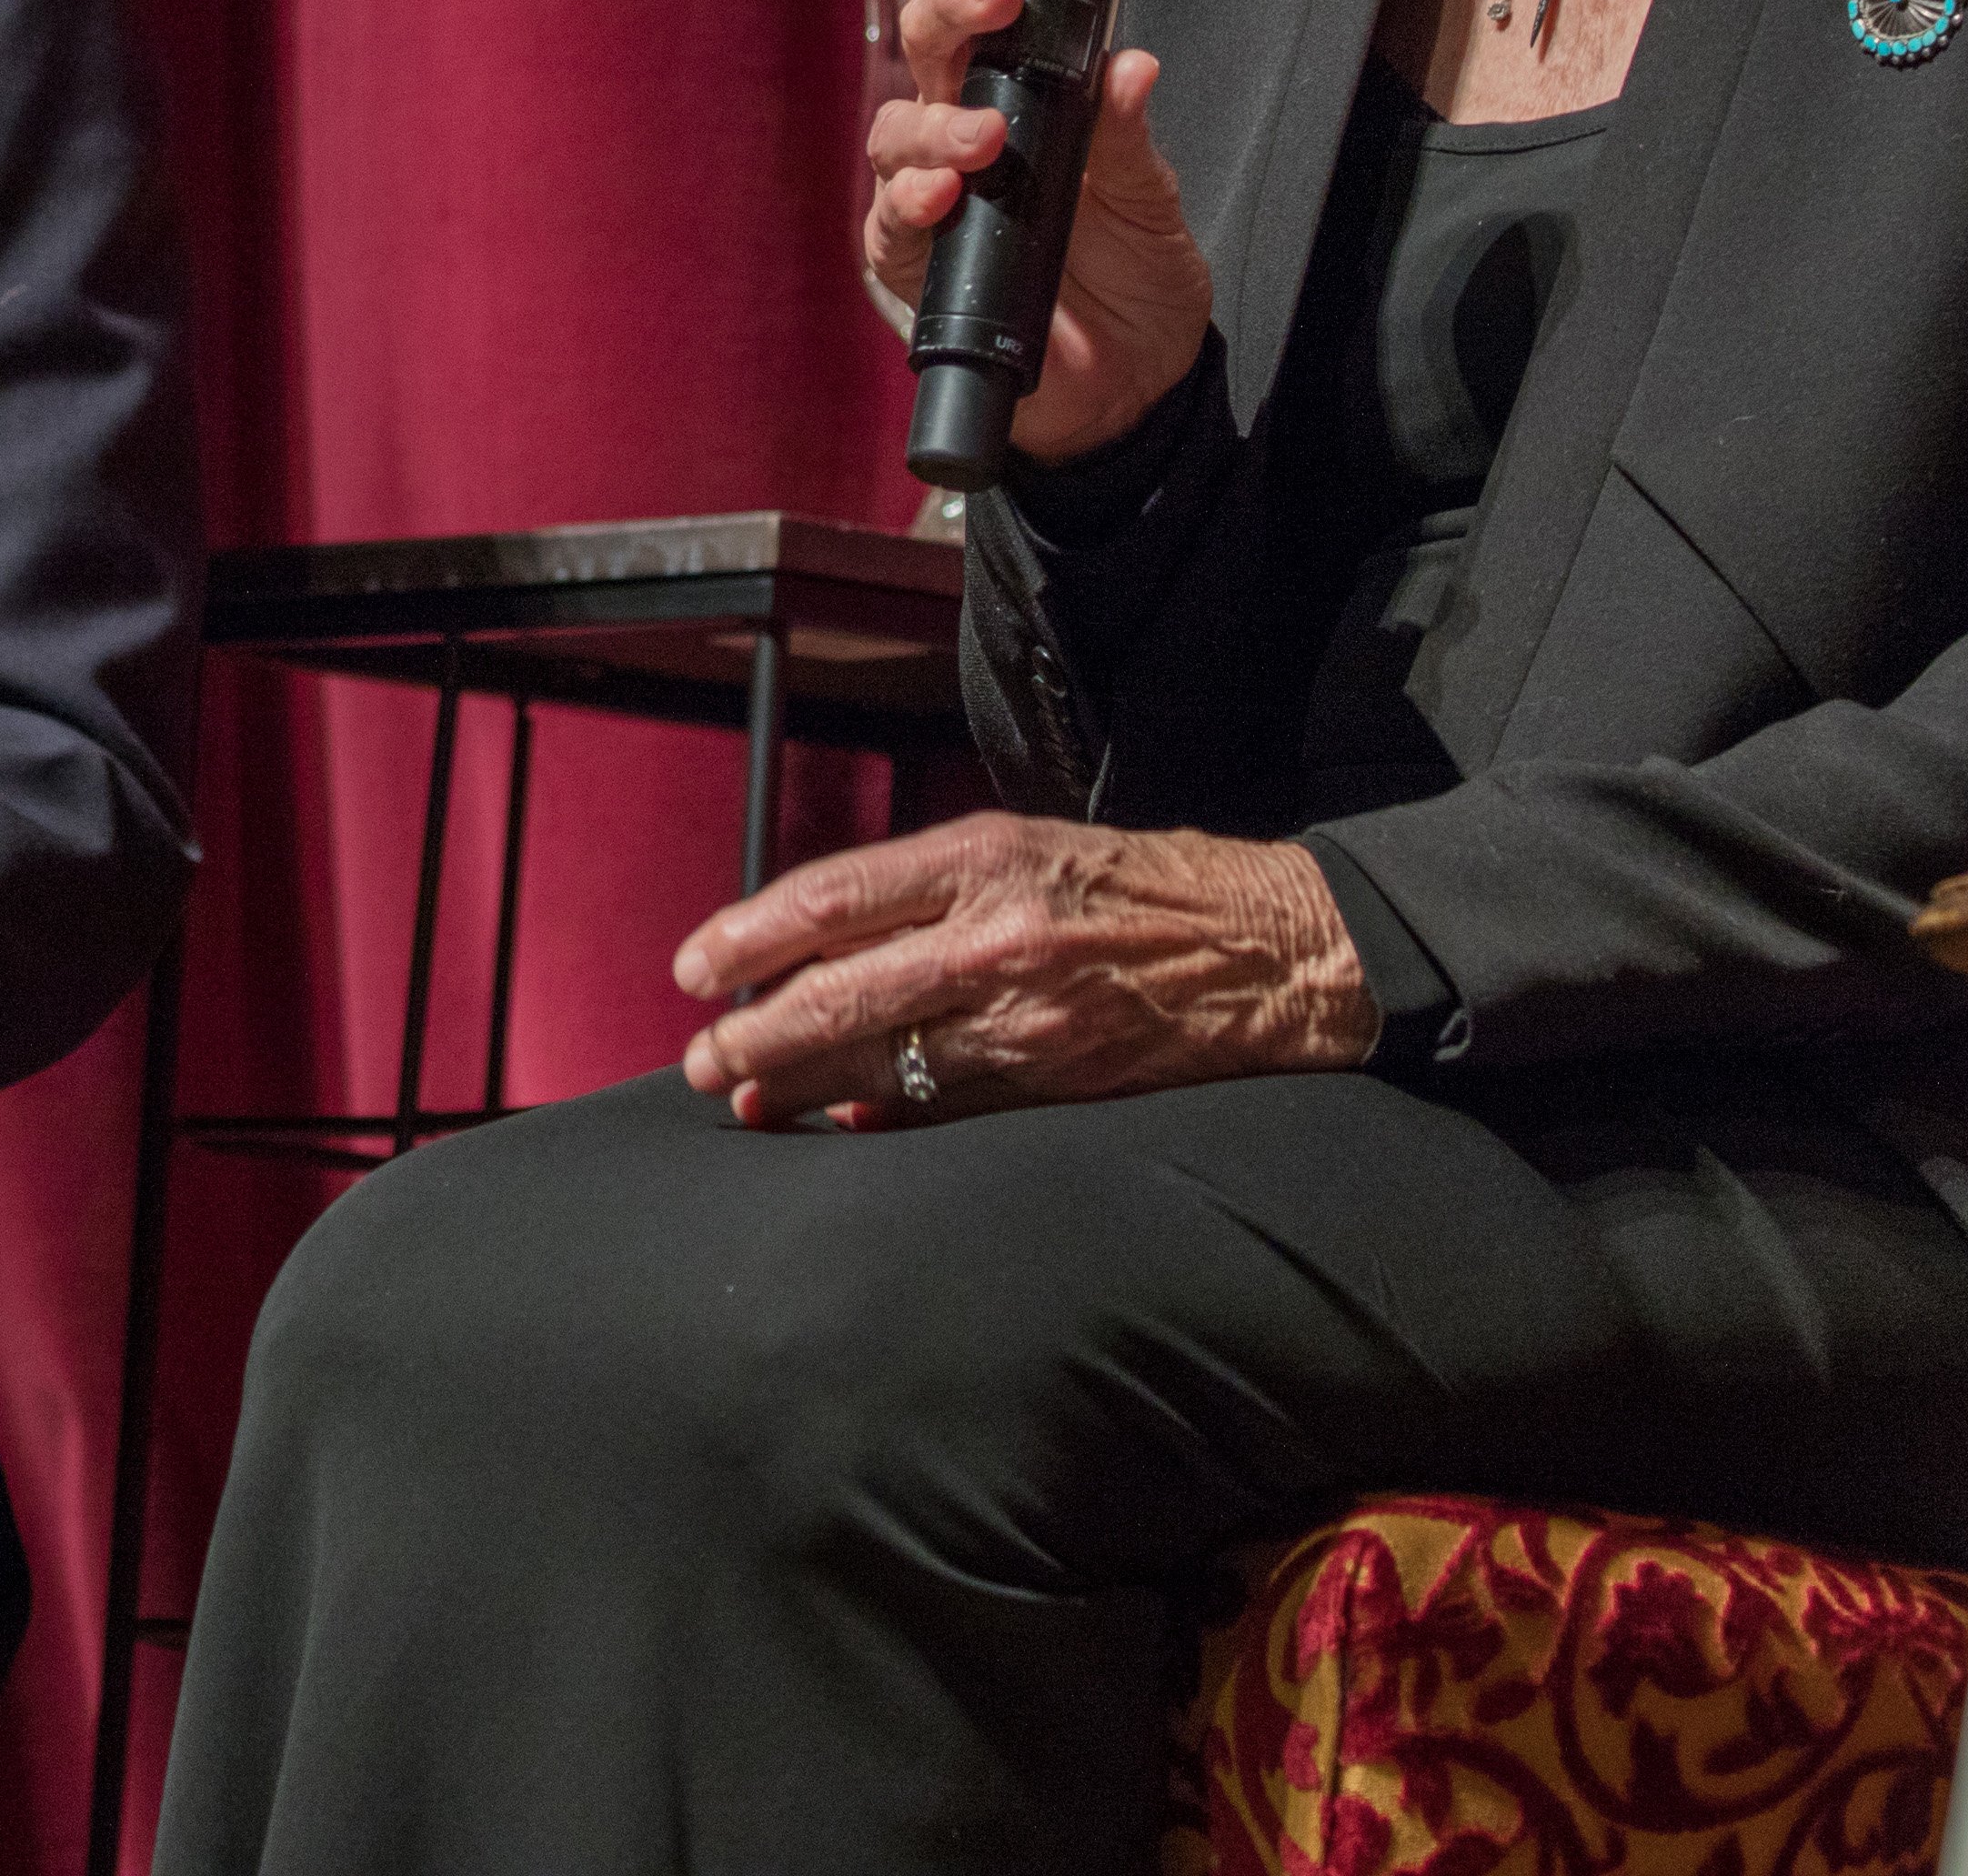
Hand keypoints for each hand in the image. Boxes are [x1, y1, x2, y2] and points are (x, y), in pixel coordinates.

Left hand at [669, 813, 1371, 1126]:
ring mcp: (1024, 1014)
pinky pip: (942, 1106)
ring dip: (799, 1085)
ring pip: (878, 1059)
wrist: (1273, 947)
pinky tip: (838, 1122)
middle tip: (702, 1061)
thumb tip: (823, 943)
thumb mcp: (1029, 845)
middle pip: (837, 990)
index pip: (830, 897)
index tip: (694, 969)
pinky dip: (881, 1115)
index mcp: (982, 857)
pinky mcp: (1054, 1079)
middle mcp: (993, 934)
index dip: (747, 936)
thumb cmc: (1141, 885)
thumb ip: (926, 889)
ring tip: (745, 1100)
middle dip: (753, 1033)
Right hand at [863, 0, 1219, 460]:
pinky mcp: (913, 267)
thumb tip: (1131, 64)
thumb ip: (1129, 139)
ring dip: (934, 122)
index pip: (986, 2)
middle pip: (928, 46)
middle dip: (950, 6)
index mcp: (1022, 91)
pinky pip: (890, 225)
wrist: (1134, 391)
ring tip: (985, 135)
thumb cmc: (1135, 279)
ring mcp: (933, 196)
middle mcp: (965, 127)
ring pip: (896, 130)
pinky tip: (943, 196)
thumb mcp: (1153, 202)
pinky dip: (911, 205)